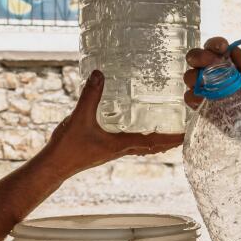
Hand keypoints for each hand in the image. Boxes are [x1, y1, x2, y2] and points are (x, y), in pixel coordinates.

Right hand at [49, 71, 182, 170]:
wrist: (54, 166)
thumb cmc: (68, 147)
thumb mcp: (79, 117)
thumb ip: (90, 95)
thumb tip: (99, 74)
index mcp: (121, 145)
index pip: (153, 142)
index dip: (171, 138)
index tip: (187, 133)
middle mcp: (121, 150)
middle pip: (152, 146)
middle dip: (169, 140)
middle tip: (184, 132)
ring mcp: (113, 151)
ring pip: (142, 147)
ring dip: (156, 141)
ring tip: (168, 132)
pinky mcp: (105, 150)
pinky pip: (130, 144)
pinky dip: (140, 139)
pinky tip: (136, 130)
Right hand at [182, 36, 240, 106]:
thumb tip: (235, 52)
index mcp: (228, 61)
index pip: (215, 46)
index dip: (215, 44)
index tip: (222, 48)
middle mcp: (213, 72)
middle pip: (197, 58)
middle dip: (199, 55)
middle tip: (208, 61)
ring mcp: (206, 89)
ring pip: (190, 76)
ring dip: (194, 75)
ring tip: (204, 81)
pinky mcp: (202, 106)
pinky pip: (190, 98)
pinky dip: (193, 96)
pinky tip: (202, 98)